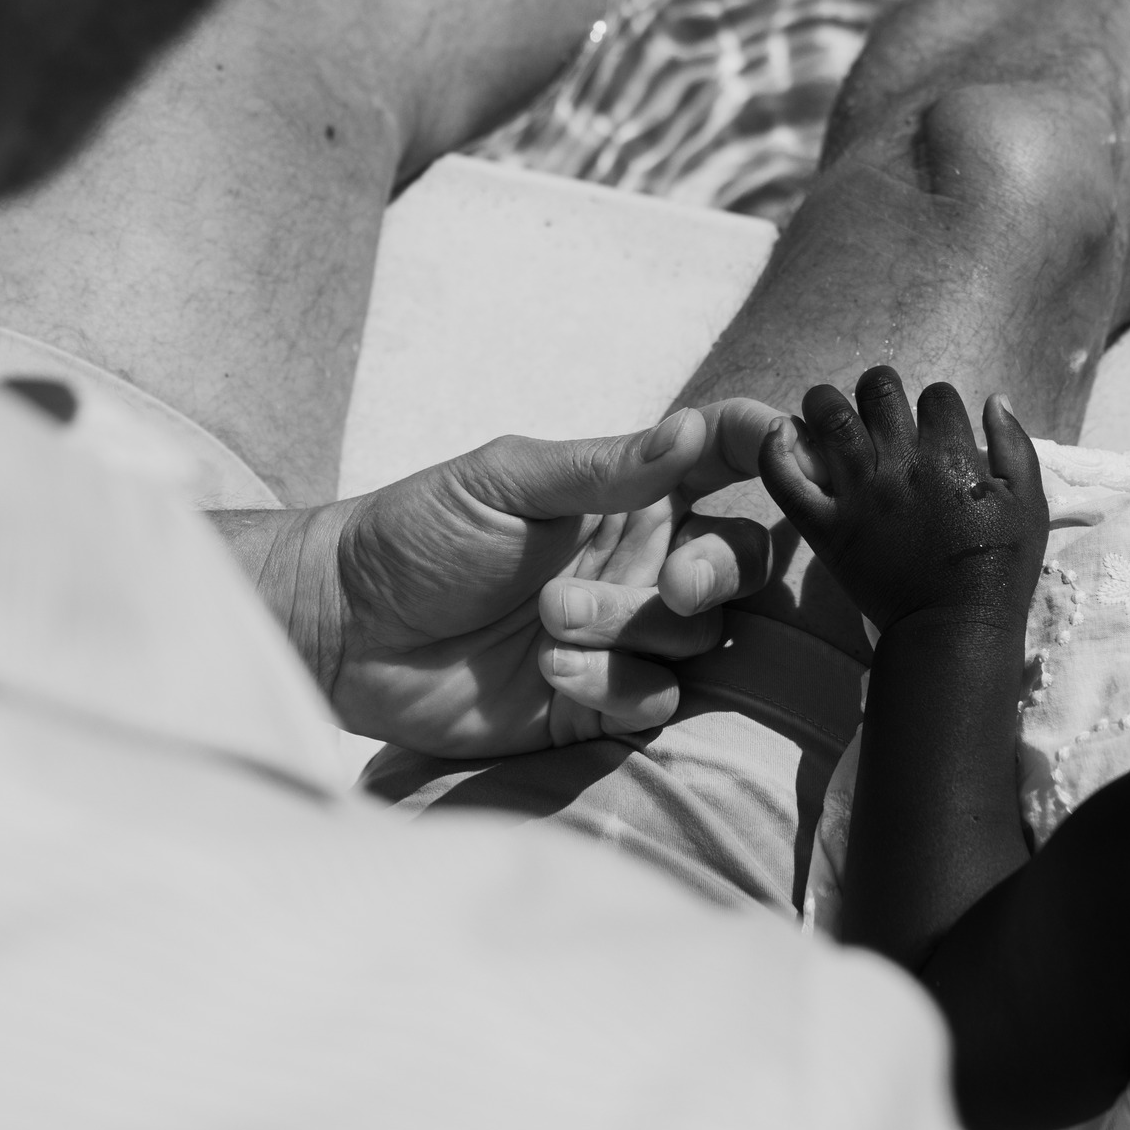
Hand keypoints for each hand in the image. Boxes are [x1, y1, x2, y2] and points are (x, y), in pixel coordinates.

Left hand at [216, 400, 781, 757]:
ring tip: (549, 622)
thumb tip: (693, 428)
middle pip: (740, 561)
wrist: (347, 630)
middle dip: (719, 570)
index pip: (722, 460)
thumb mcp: (503, 481)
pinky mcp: (599, 701)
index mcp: (625, 494)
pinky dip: (616, 684)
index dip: (763, 446)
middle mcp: (638, 561)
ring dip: (633, 629)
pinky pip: (656, 698)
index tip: (782, 440)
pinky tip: (551, 670)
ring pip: (699, 637)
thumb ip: (603, 466)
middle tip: (673, 583)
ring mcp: (623, 634)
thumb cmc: (415, 535)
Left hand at [758, 366, 1048, 634]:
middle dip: (880, 387)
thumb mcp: (1030, 504)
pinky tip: (782, 433)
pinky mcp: (826, 528)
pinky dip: (776, 451)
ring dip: (826, 403)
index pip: (936, 395)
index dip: (937, 403)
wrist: (954, 629)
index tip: (935, 425)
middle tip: (879, 407)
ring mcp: (859, 496)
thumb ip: (1015, 447)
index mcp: (952, 458)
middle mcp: (902, 467)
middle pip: (879, 391)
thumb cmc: (999, 570)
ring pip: (829, 418)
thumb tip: (993, 398)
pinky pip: (786, 480)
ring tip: (828, 411)